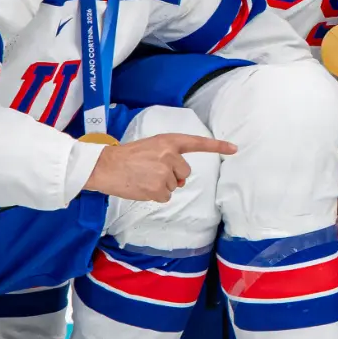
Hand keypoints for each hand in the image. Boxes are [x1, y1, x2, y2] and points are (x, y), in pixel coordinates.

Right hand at [86, 131, 235, 201]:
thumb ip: (170, 157)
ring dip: (161, 185)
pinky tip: (142, 187)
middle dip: (172, 176)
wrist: (103, 166)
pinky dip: (155, 195)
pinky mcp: (156, 188)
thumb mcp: (151, 148)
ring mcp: (164, 172)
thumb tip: (182, 180)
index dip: (217, 146)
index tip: (234, 148)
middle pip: (184, 173)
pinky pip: (165, 197)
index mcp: (168, 141)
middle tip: (151, 171)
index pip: (197, 143)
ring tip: (142, 177)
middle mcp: (169, 155)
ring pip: (174, 186)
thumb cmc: (127, 157)